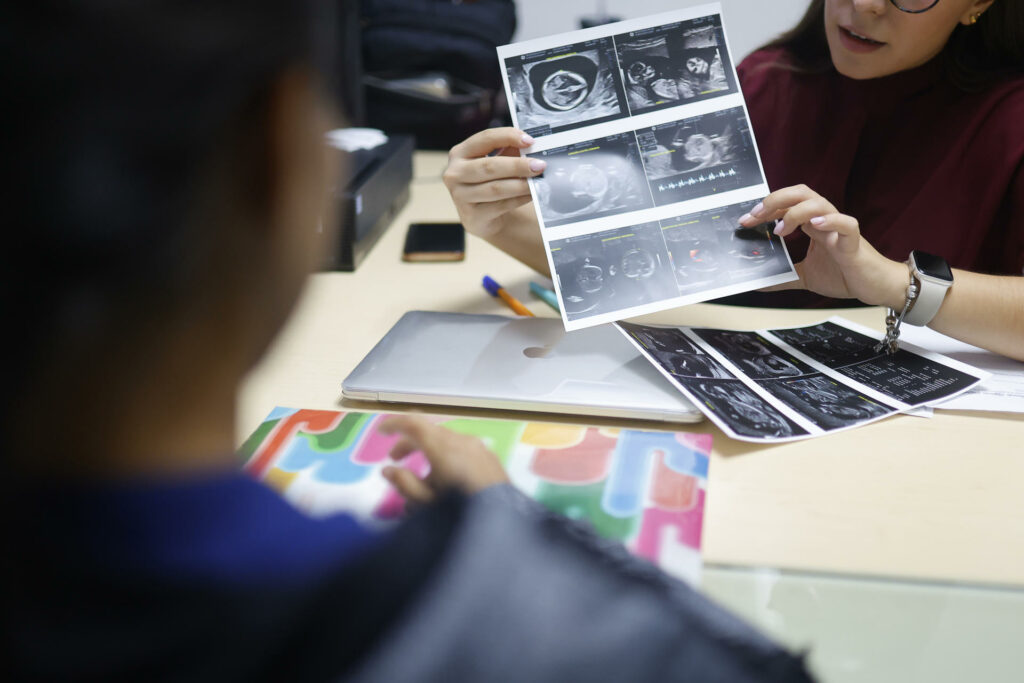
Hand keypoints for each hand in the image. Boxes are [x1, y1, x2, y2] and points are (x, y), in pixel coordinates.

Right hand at [377, 415, 509, 504]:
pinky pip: (462, 449)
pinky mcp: (490, 459)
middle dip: (409, 443)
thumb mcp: (427, 504)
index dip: (395, 424)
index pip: (414, 424)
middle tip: (395, 460)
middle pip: (430, 431)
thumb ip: (405, 484)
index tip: (381, 432)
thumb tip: (388, 470)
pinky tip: (445, 481)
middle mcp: (462, 441)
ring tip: (421, 480)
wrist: (505, 523)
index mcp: (443, 448)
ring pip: (446, 441)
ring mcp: (479, 448)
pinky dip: (446, 456)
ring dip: (428, 452)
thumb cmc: (461, 512)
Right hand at [443, 127, 544, 239]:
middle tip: (540, 165)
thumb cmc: (491, 181)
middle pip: (490, 166)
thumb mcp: (498, 161)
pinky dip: (519, 199)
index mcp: (460, 153)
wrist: (485, 216)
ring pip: (496, 188)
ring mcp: (460, 196)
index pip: (485, 139)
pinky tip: (532, 194)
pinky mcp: (472, 216)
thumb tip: (532, 146)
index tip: (530, 140)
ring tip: (538, 181)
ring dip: (521, 184)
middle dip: (517, 165)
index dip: (508, 136)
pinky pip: (501, 206)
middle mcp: (455, 174)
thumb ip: (510, 150)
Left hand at [738, 185, 907, 308]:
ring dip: (796, 212)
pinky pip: (846, 223)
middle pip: (801, 193)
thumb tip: (757, 283)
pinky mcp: (853, 241)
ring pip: (820, 203)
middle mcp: (824, 221)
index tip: (745, 220)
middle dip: (776, 200)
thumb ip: (782, 277)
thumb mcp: (804, 277)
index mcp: (812, 225)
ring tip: (780, 229)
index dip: (765, 209)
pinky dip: (831, 221)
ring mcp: (839, 229)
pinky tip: (815, 225)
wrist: (873, 287)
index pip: (786, 205)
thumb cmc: (844, 275)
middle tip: (756, 215)